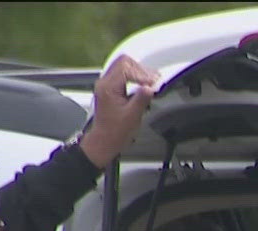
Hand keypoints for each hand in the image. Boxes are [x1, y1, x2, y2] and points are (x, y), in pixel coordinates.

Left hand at [76, 53, 159, 168]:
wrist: (104, 142)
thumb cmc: (114, 133)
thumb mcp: (132, 116)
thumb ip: (141, 99)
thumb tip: (150, 87)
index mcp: (108, 88)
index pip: (126, 68)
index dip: (142, 74)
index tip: (153, 83)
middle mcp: (105, 83)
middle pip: (124, 62)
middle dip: (141, 70)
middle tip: (154, 80)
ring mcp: (106, 85)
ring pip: (123, 66)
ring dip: (138, 72)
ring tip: (151, 82)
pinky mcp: (110, 89)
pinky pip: (122, 74)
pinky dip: (134, 77)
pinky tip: (143, 84)